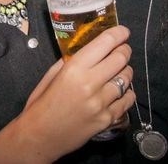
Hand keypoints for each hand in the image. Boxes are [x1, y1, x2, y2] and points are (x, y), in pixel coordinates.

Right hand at [19, 26, 135, 159]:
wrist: (39, 136)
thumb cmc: (41, 103)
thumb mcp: (51, 75)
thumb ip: (70, 61)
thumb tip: (89, 50)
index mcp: (74, 68)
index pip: (105, 43)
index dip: (118, 34)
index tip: (123, 31)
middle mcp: (90, 83)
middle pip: (121, 58)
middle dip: (124, 50)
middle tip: (122, 50)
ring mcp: (101, 103)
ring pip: (127, 78)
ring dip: (125, 71)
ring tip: (118, 72)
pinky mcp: (107, 119)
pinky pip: (128, 100)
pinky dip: (127, 93)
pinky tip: (119, 91)